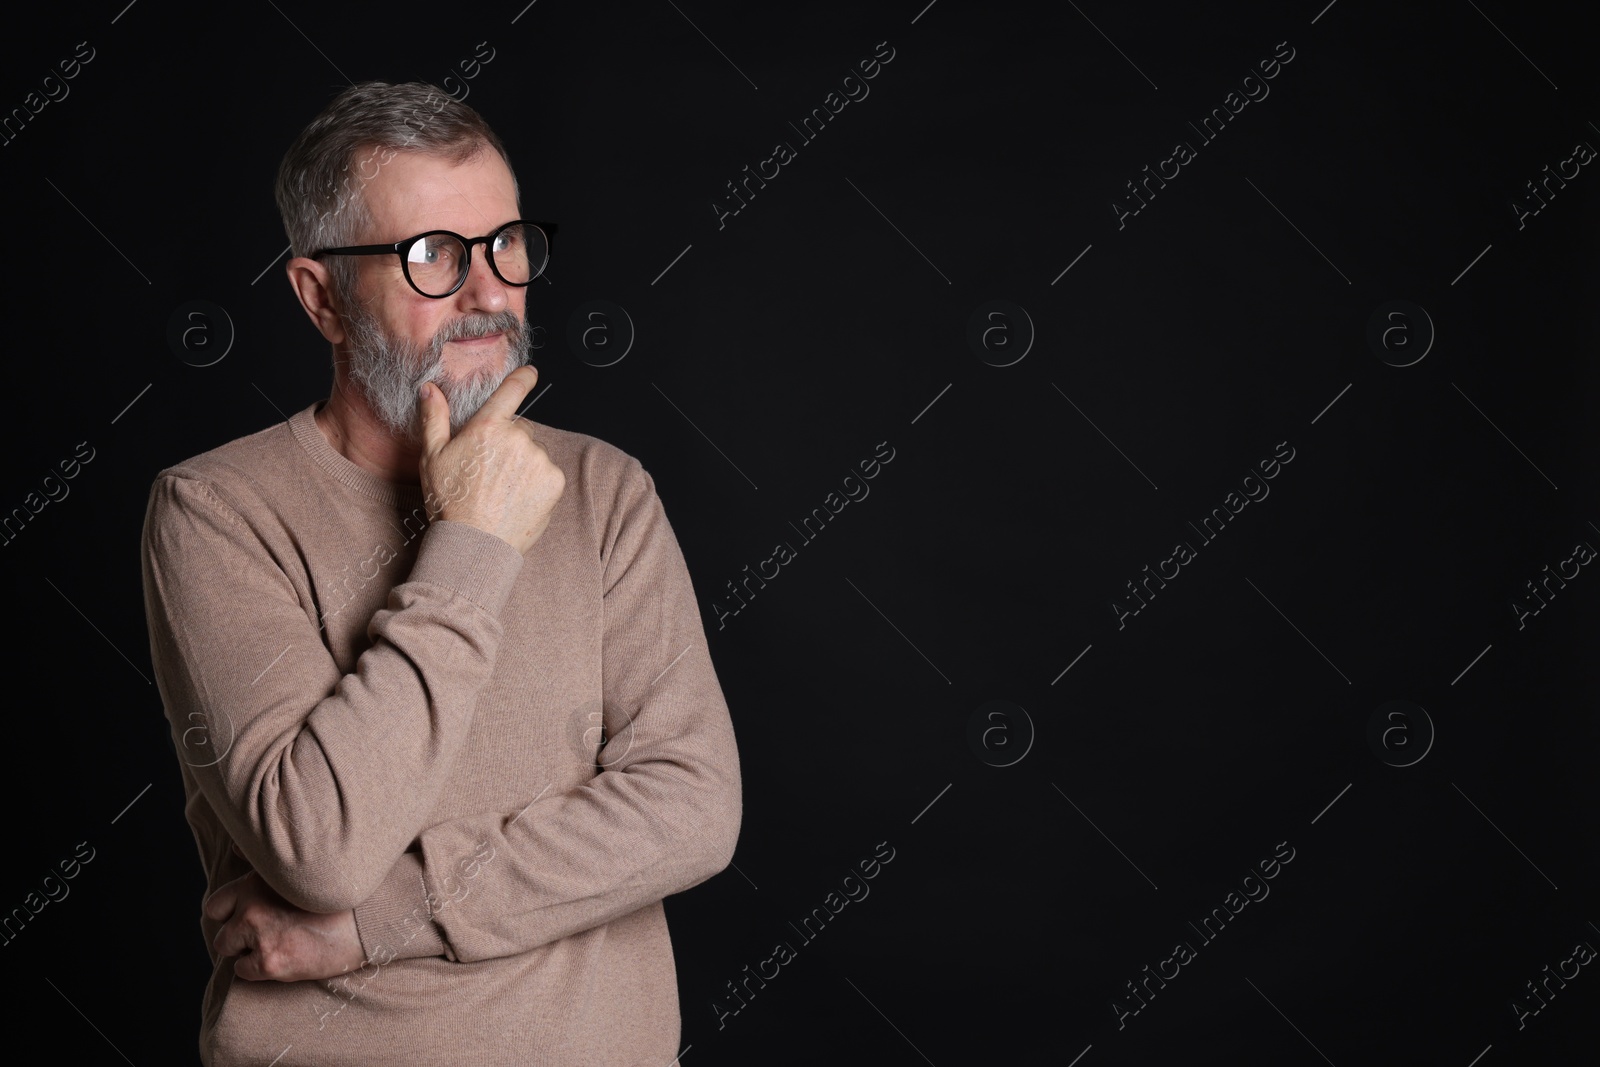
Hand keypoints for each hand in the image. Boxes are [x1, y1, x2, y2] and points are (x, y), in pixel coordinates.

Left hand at [204, 868, 365, 981]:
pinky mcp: (270, 962)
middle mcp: (252, 907)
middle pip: (220, 934)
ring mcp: (259, 936)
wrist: (367, 921)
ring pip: (230, 953)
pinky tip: (283, 958)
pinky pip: (244, 972)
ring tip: (275, 946)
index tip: (245, 918)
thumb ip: (260, 861)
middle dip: (236, 937)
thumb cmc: (336, 894)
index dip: (228, 915)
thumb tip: (233, 848)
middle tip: (261, 936)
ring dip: (248, 952)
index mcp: (255, 883)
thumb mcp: (297, 869)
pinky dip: (259, 969)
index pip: (214, 905)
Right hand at [417, 365, 565, 554]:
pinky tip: (517, 498)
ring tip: (502, 490)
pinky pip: (548, 472)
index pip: (512, 390)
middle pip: (520, 429)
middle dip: (509, 443)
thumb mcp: (433, 457)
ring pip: (534, 452)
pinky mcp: (554, 480)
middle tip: (490, 470)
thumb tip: (429, 388)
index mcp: (487, 427)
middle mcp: (518, 438)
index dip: (523, 377)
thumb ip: (435, 418)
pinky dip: (537, 482)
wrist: (475, 545)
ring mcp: (539, 459)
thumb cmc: (450, 503)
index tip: (530, 373)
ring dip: (523, 464)